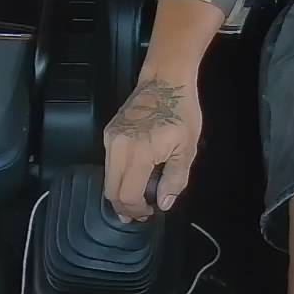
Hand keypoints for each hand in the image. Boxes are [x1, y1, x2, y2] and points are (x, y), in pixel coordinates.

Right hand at [102, 77, 201, 221]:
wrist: (165, 81)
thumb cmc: (181, 111)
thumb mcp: (187, 149)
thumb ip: (174, 179)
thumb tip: (163, 203)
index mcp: (139, 152)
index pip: (127, 194)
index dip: (137, 209)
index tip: (149, 212)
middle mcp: (118, 147)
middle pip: (111, 190)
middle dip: (125, 206)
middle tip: (141, 212)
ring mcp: (110, 139)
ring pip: (107, 178)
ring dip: (120, 192)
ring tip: (138, 198)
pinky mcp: (108, 132)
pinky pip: (108, 163)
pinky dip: (118, 176)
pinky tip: (133, 178)